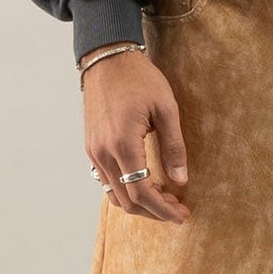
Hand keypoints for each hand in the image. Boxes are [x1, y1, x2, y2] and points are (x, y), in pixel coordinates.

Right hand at [82, 49, 191, 223]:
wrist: (107, 59)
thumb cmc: (138, 78)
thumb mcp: (166, 108)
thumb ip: (173, 147)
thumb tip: (181, 180)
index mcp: (122, 144)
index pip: (142, 192)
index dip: (163, 209)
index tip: (182, 214)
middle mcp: (103, 153)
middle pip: (126, 200)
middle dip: (154, 211)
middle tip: (177, 209)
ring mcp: (93, 151)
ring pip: (114, 194)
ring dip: (139, 202)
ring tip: (164, 198)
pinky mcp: (91, 147)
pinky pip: (106, 180)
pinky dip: (126, 189)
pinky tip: (145, 183)